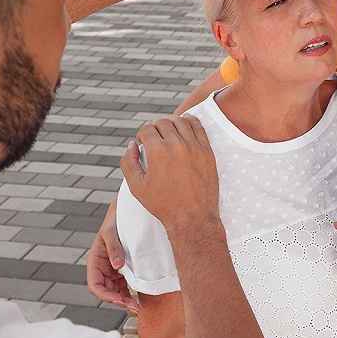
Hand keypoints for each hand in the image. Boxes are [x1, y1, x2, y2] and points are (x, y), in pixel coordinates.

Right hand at [87, 221, 138, 312]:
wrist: (125, 213)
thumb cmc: (114, 221)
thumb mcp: (111, 233)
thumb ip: (114, 248)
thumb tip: (117, 266)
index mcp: (95, 262)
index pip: (95, 285)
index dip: (105, 295)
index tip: (118, 300)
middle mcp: (102, 268)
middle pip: (107, 291)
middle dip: (118, 301)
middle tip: (133, 307)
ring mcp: (112, 270)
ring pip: (116, 291)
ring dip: (125, 300)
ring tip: (138, 307)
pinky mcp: (122, 270)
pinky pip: (124, 285)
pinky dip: (129, 293)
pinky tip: (139, 298)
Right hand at [121, 115, 219, 232]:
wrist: (193, 217)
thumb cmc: (163, 204)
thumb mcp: (137, 187)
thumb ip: (128, 163)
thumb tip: (132, 145)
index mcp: (158, 152)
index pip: (147, 129)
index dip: (141, 134)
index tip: (142, 142)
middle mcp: (178, 145)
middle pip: (163, 122)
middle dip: (154, 127)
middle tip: (153, 137)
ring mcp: (195, 146)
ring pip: (181, 120)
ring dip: (171, 122)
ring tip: (167, 130)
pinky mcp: (207, 151)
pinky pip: (199, 127)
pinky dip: (189, 121)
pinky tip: (184, 125)